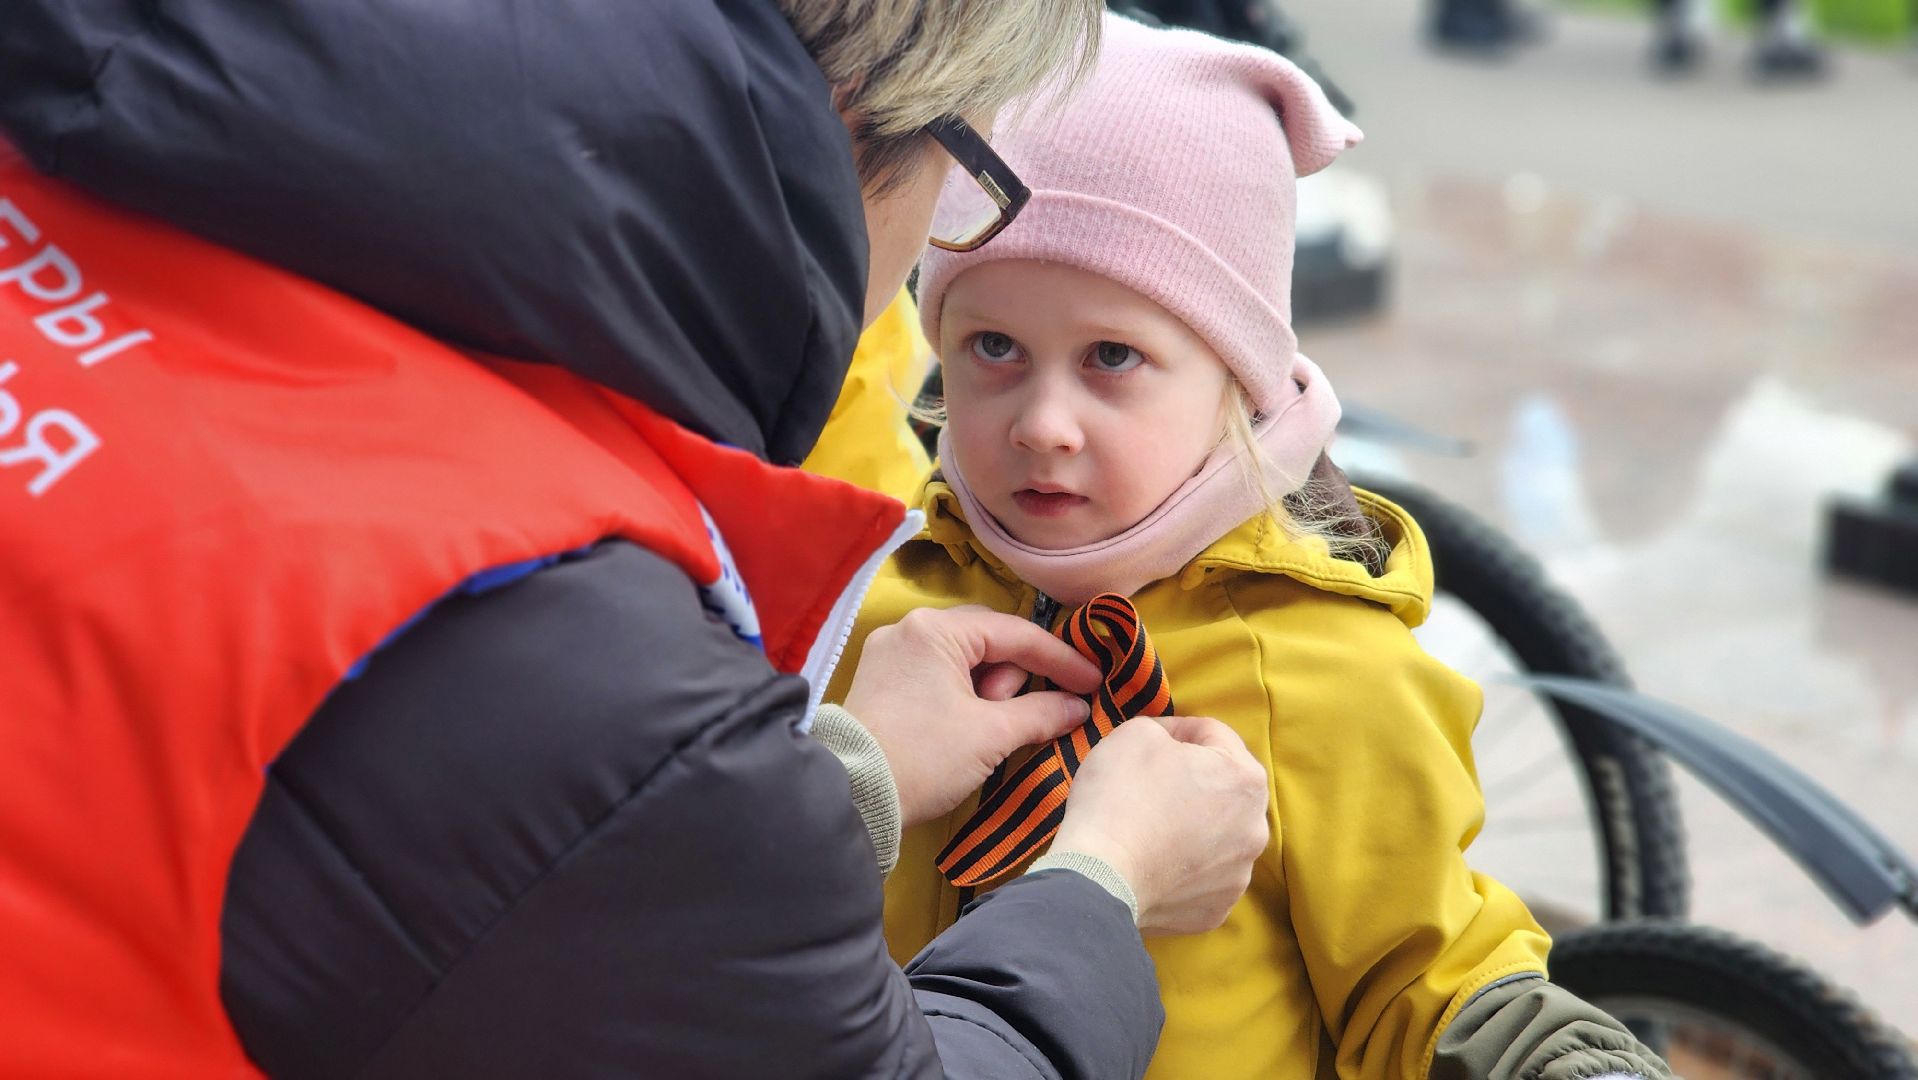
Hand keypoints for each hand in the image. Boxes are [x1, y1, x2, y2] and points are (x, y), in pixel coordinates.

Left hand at [843, 606, 1101, 826]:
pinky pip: (938, 676)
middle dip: (1014, 679)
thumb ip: (1042, 713)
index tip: (1093, 683)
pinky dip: (963, 697)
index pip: (1015, 634)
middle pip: (988, 641)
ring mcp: (890, 654)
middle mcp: (909, 630)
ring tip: (983, 729)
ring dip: (987, 691)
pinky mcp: (880, 682)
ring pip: (963, 660)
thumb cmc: (924, 758)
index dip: (1060, 659)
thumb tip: (1078, 707)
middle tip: (1015, 716)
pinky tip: (968, 726)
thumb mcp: (991, 735)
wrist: (852, 797)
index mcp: (935, 630)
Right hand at [1051, 715, 1268, 934]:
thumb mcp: (1136, 733)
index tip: (1150, 741)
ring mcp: (1238, 875)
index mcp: (1245, 778)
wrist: (1098, 877)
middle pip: (1220, 789)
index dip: (1177, 731)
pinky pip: (1200, 877)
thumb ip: (1166, 730)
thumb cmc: (1120, 798)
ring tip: (1147, 828)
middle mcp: (1254, 829)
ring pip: (1214, 836)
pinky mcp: (1216, 909)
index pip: (1213, 736)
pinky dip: (1180, 867)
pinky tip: (1151, 862)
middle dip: (1190, 782)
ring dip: (1189, 826)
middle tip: (1147, 785)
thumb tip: (1171, 745)